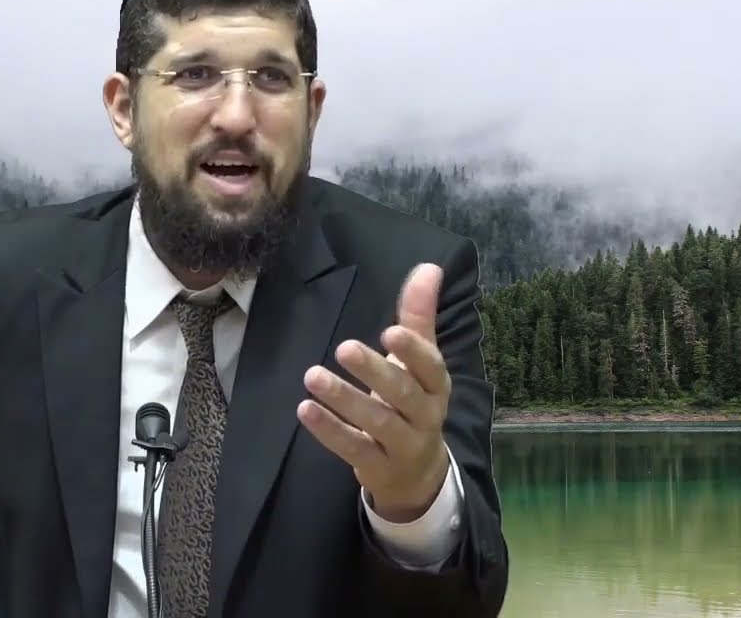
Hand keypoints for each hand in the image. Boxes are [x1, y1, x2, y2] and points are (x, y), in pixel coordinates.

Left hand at [296, 263, 450, 522]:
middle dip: (375, 371)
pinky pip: (354, 448)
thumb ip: (419, 316)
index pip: (431, 367)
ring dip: (345, 399)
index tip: (390, 331)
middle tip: (344, 348)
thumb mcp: (420, 362)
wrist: (418, 473)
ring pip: (377, 422)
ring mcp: (404, 445)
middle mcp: (426, 416)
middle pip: (403, 394)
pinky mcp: (379, 468)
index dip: (413, 351)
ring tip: (312, 376)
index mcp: (437, 386)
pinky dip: (329, 431)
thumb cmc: (414, 403)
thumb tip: (429, 267)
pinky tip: (304, 410)